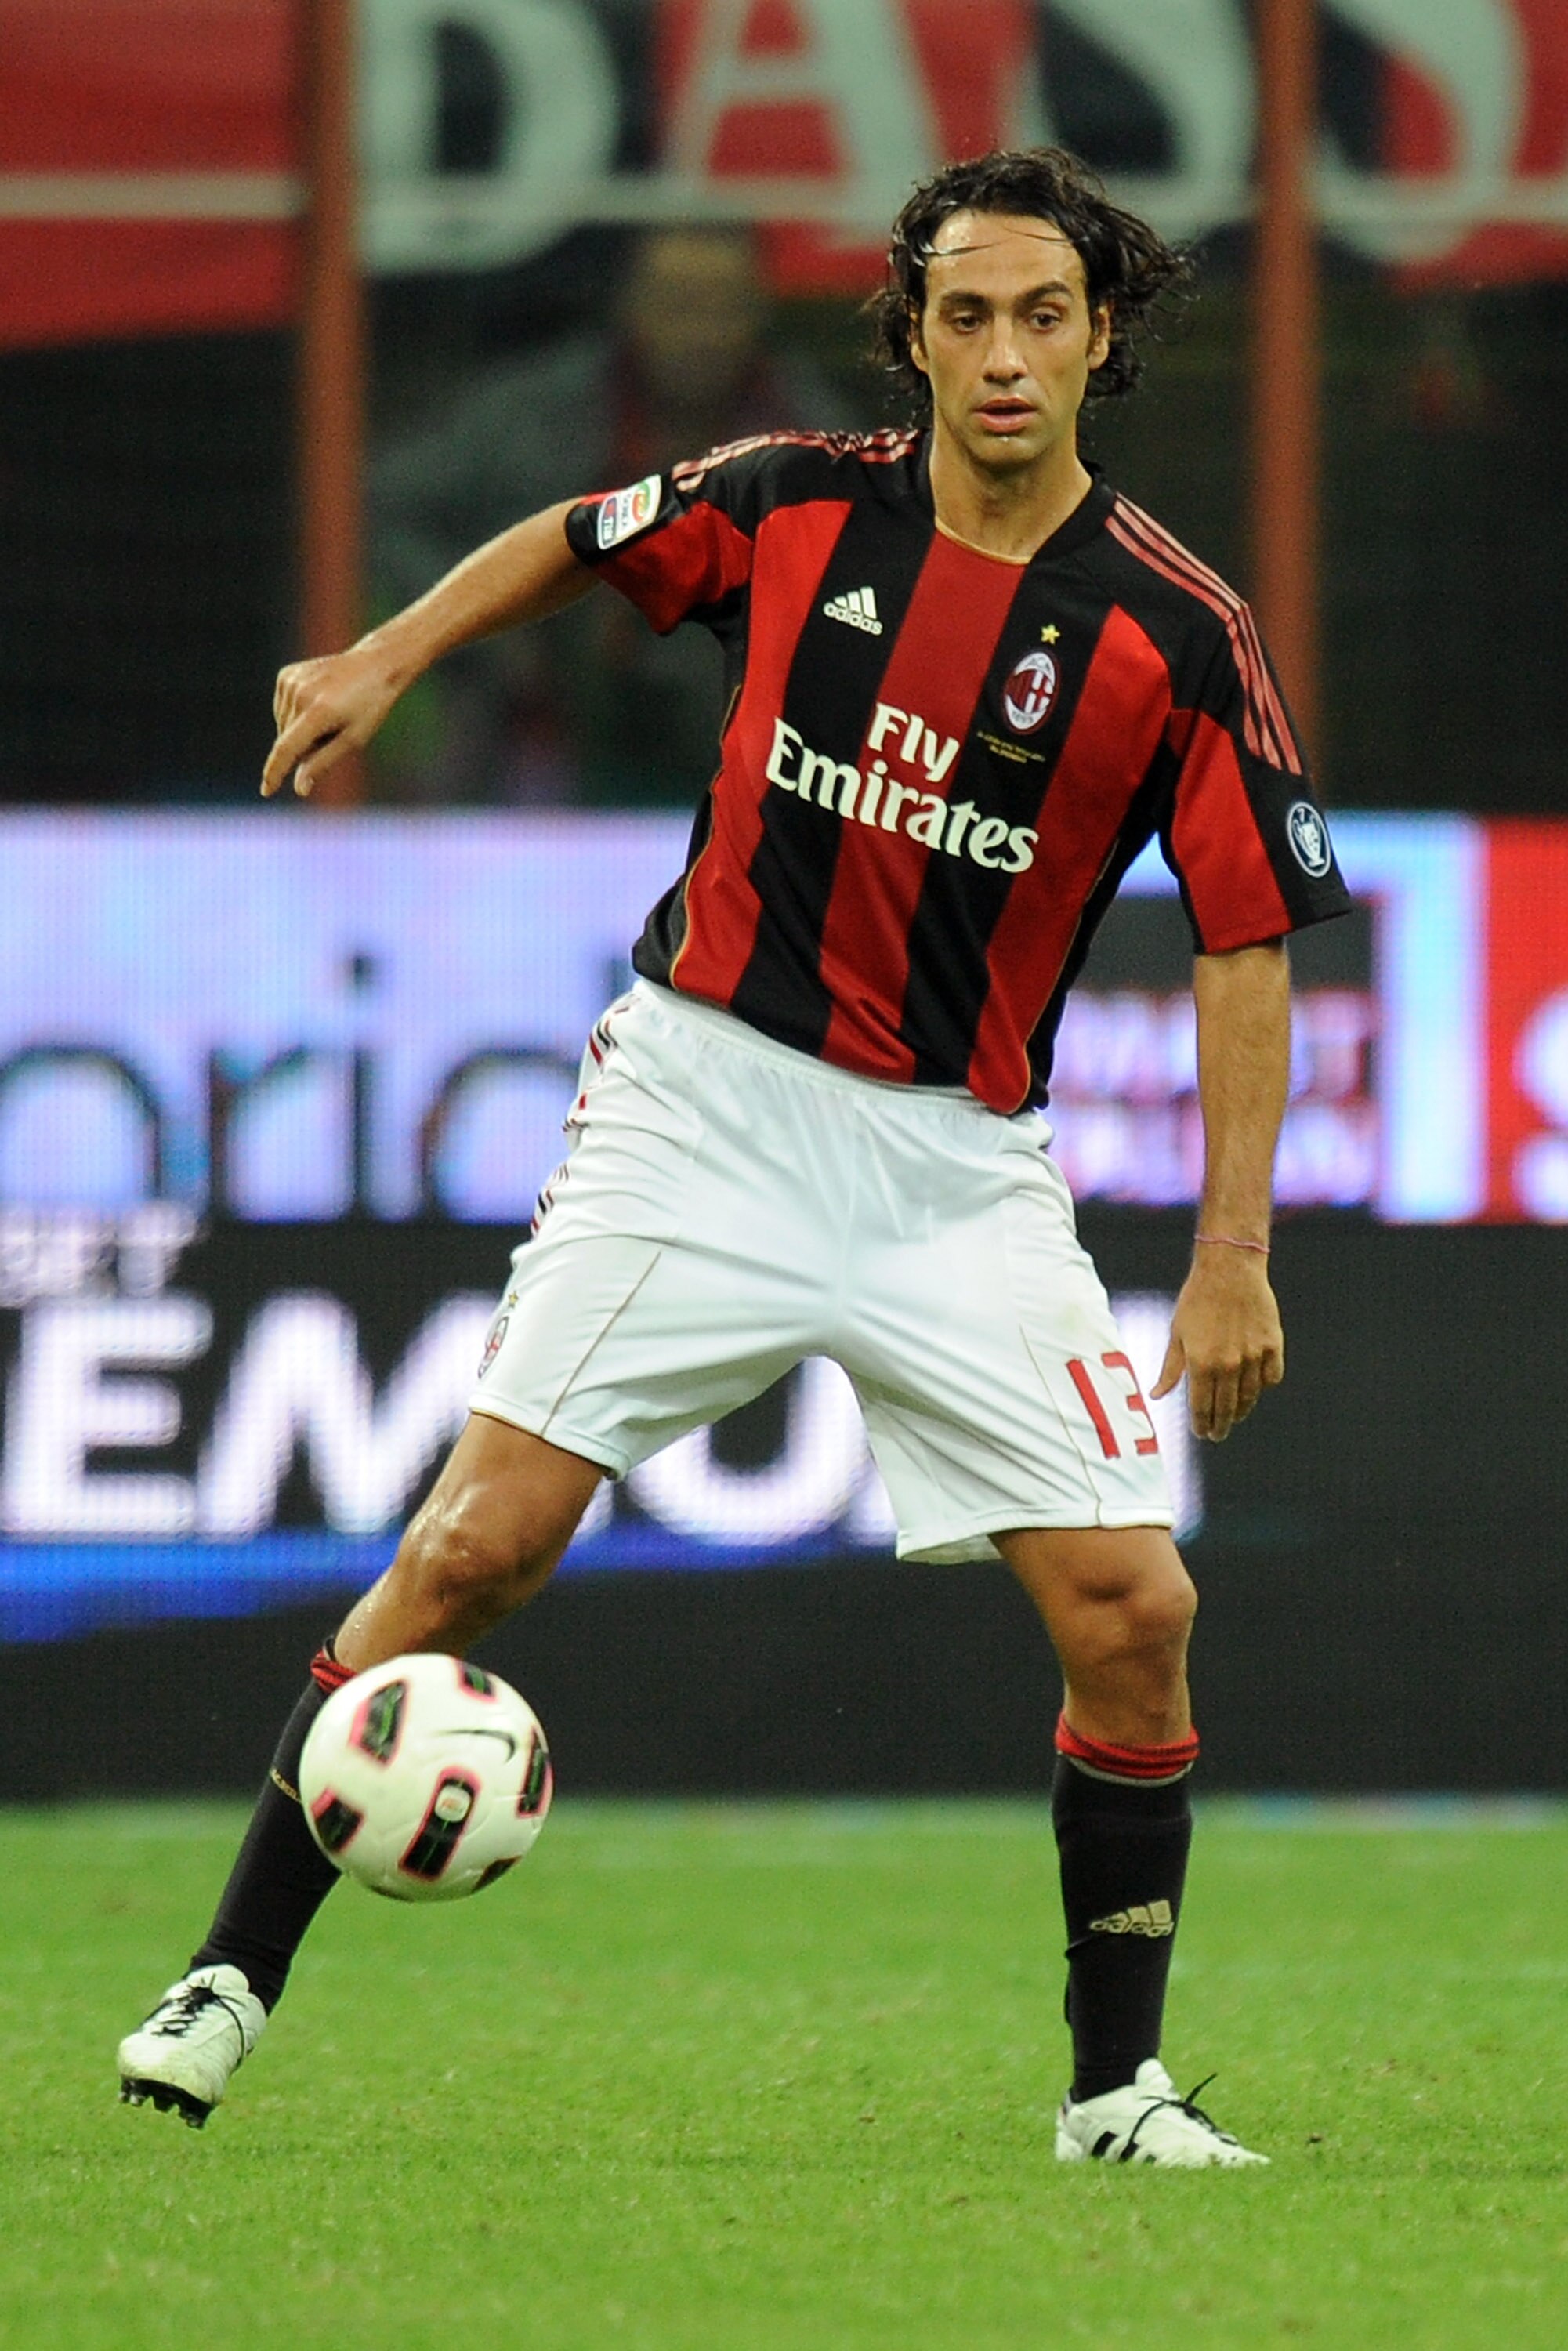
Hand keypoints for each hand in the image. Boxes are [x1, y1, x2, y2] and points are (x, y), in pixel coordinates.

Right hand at [262, 646, 401, 797]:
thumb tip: (299, 789)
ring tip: (328, 714)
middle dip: (304, 747)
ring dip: (300, 731)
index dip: (275, 772)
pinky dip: (295, 714)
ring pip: (283, 725)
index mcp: (319, 711)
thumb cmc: (369, 707)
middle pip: (287, 740)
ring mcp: (290, 681)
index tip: (266, 791)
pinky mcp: (286, 675)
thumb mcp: (352, 739)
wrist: (374, 666)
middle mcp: (300, 694)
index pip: (287, 748)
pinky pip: (282, 708)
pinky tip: (317, 703)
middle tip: (332, 732)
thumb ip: (322, 763)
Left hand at [1151, 1247, 1283, 1442]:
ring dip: (1242, 1410)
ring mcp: (1254, 1356)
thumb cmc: (1196, 1300)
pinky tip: (1256, 1387)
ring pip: (1250, 1396)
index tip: (1201, 1434)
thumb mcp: (1177, 1334)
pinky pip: (1271, 1377)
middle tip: (1218, 1434)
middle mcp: (1229, 1365)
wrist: (1229, 1270)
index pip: (1202, 1407)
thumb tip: (1156, 1396)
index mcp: (1201, 1364)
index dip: (1201, 1424)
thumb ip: (1170, 1369)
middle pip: (1227, 1408)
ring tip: (1235, 1416)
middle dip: (1221, 1425)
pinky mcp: (1273, 1345)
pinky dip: (1264, 1385)